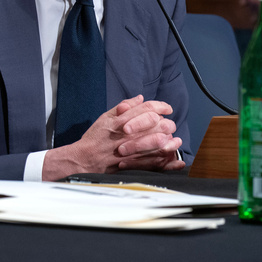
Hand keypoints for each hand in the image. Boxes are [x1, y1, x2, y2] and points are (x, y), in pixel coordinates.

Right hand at [43, 95, 185, 179]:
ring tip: (174, 140)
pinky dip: (167, 162)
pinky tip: (175, 160)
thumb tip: (139, 98)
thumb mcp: (105, 117)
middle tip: (168, 124)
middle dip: (166, 123)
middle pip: (156, 124)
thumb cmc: (95, 138)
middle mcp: (128, 133)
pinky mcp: (133, 163)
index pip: (146, 108)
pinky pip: (154, 162)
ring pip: (157, 141)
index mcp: (121, 120)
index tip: (166, 109)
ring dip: (170, 140)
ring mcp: (131, 148)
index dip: (160, 106)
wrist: (85, 158)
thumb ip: (124, 107)